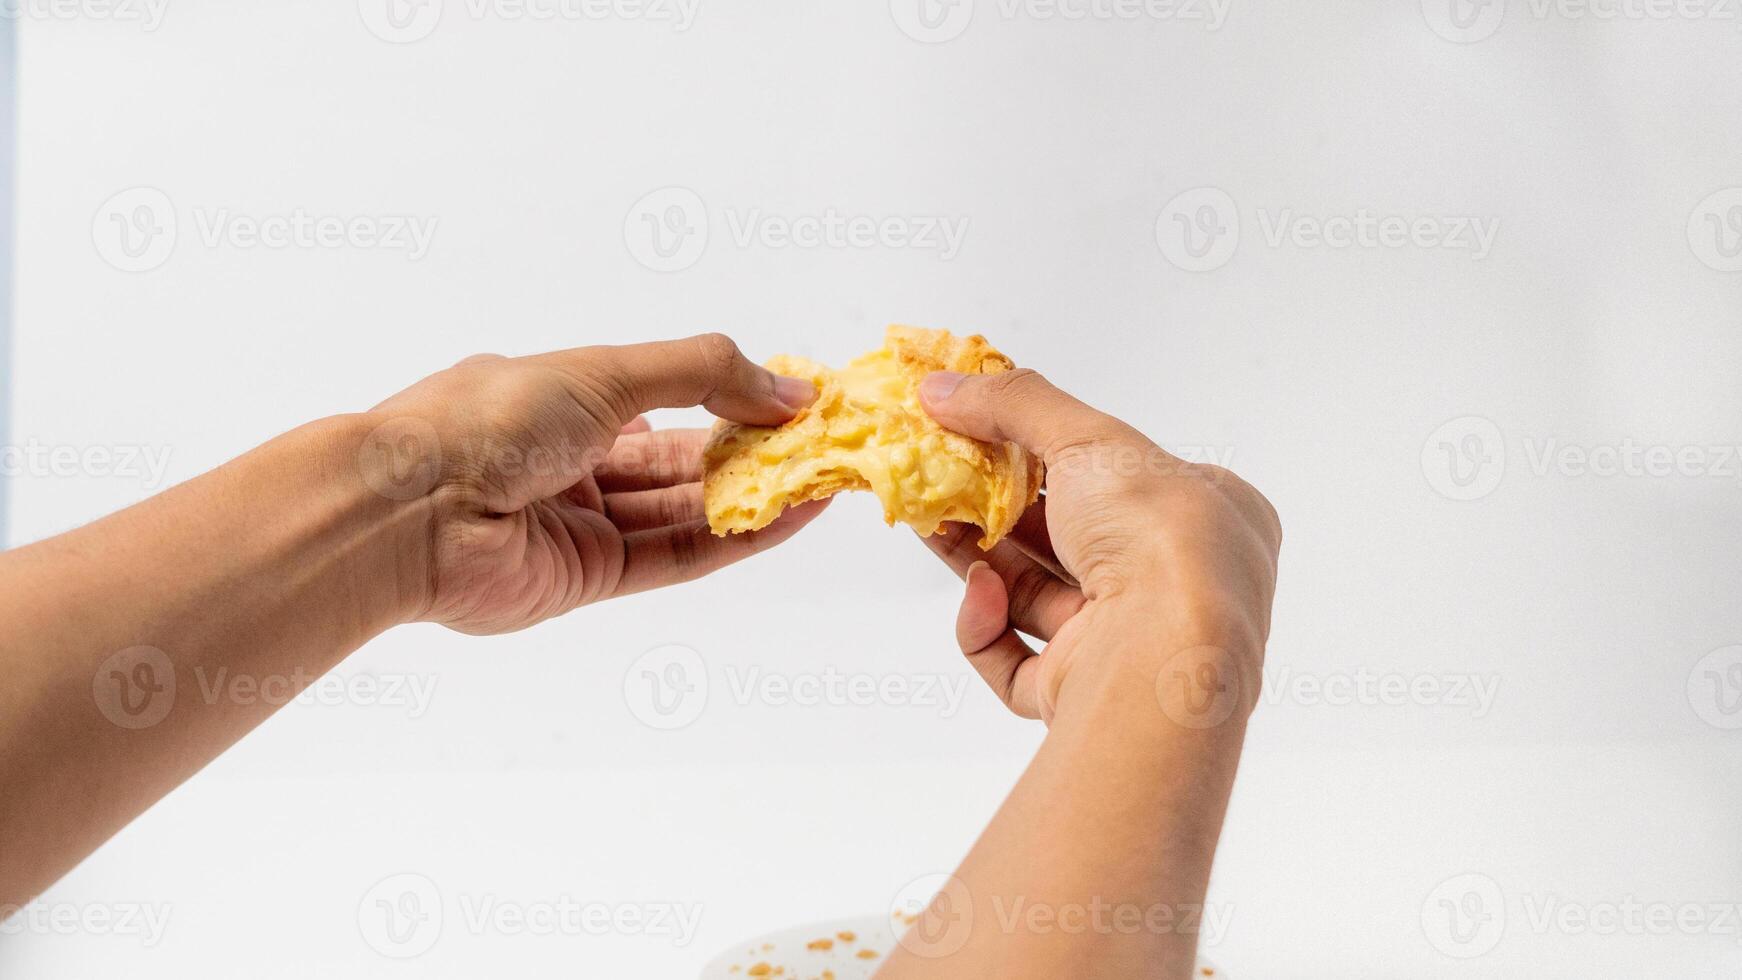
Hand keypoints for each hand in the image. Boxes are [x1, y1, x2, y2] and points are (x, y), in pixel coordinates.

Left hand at [366, 334, 827, 633]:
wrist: (410, 511)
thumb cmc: (489, 419)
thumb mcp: (606, 371)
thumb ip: (702, 374)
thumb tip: (787, 385)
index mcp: (561, 399)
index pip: (665, 398)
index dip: (730, 399)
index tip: (794, 400)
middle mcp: (570, 461)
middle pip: (680, 460)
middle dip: (752, 452)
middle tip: (823, 445)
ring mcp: (579, 524)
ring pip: (684, 510)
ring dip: (754, 496)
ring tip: (823, 480)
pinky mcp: (588, 580)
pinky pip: (673, 556)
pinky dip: (733, 538)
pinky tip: (787, 517)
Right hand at [915, 368, 1281, 723]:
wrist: (1163, 658)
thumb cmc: (1158, 539)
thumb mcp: (1089, 437)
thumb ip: (1011, 404)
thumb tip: (939, 387)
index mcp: (1210, 524)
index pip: (1127, 483)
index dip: (1054, 460)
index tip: (992, 442)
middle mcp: (1179, 590)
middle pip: (1070, 542)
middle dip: (999, 511)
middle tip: (942, 481)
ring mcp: (1132, 650)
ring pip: (1037, 601)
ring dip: (981, 561)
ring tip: (932, 525)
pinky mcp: (1086, 697)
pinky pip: (1019, 664)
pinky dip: (988, 628)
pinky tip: (981, 595)